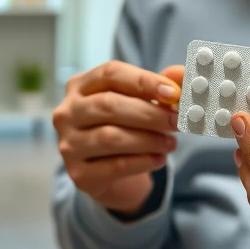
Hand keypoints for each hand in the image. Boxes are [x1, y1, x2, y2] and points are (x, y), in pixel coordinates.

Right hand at [52, 61, 182, 214]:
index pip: (110, 74)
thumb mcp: (141, 101)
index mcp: (80, 85)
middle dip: (150, 113)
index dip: (144, 81)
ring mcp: (69, 144)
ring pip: (111, 137)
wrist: (109, 171)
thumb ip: (161, 85)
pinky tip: (159, 158)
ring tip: (171, 142)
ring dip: (149, 139)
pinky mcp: (79, 174)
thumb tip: (182, 74)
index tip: (174, 93)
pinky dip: (143, 161)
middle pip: (109, 105)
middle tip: (178, 121)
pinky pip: (115, 166)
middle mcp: (67, 113)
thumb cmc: (125, 126)